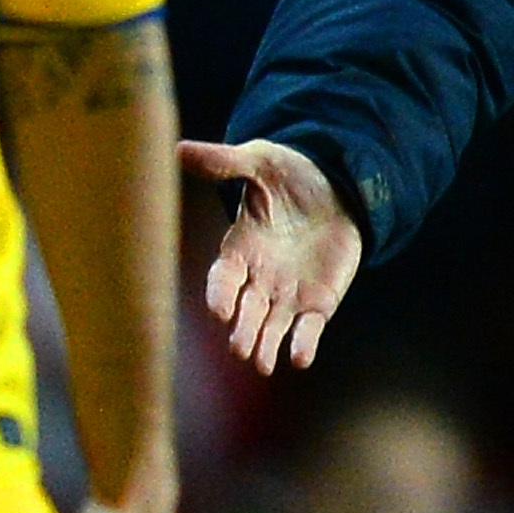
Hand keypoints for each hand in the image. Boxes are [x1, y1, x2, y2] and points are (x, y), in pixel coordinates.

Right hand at [179, 138, 361, 373]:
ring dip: (266, 345)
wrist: (335, 187)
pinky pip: (308, 329)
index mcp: (241, 248)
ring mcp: (288, 294)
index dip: (220, 293)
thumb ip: (224, 162)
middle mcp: (260, 278)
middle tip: (239, 347)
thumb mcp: (259, 162)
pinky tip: (300, 358)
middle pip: (247, 310)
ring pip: (273, 327)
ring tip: (261, 363)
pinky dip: (303, 344)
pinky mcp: (318, 303)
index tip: (219, 310)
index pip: (224, 276)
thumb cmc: (289, 175)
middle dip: (243, 329)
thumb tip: (178, 148)